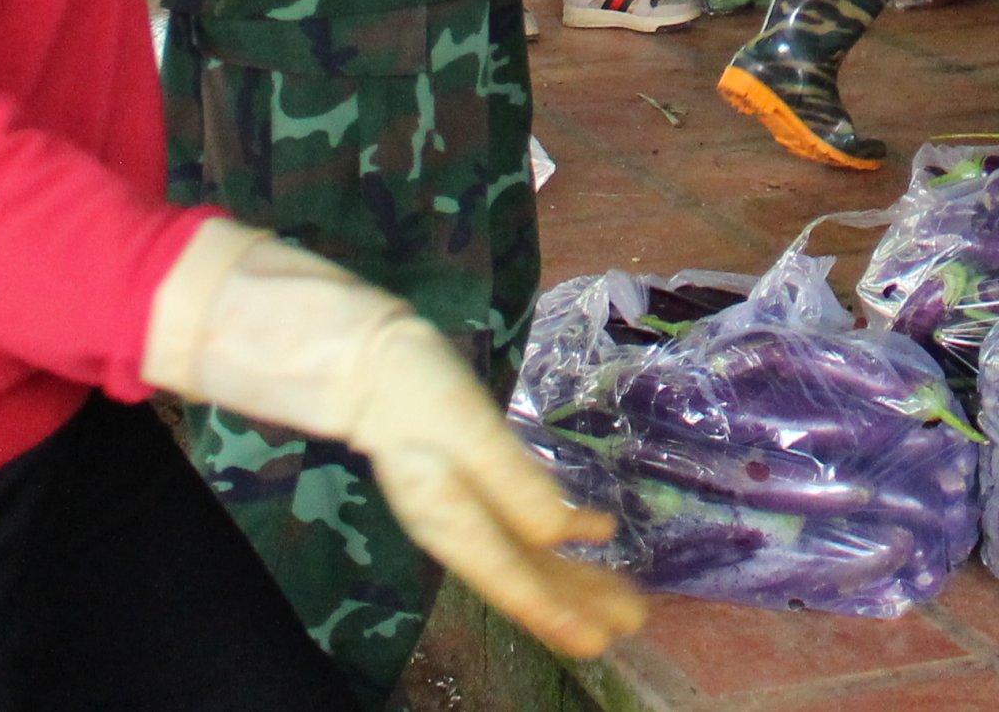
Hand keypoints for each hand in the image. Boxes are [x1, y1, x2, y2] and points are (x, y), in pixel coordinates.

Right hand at [143, 223, 642, 659]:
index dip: (559, 613)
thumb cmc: (413, 387)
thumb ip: (511, 482)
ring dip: (575, 577)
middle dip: (578, 602)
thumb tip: (558, 534)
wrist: (367, 360)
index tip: (601, 640)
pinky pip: (522, 527)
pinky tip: (593, 534)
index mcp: (455, 522)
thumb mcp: (466, 430)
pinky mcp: (471, 486)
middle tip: (632, 620)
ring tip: (622, 597)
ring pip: (528, 556)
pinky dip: (560, 536)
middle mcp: (460, 529)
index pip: (514, 581)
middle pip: (527, 577)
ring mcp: (464, 510)